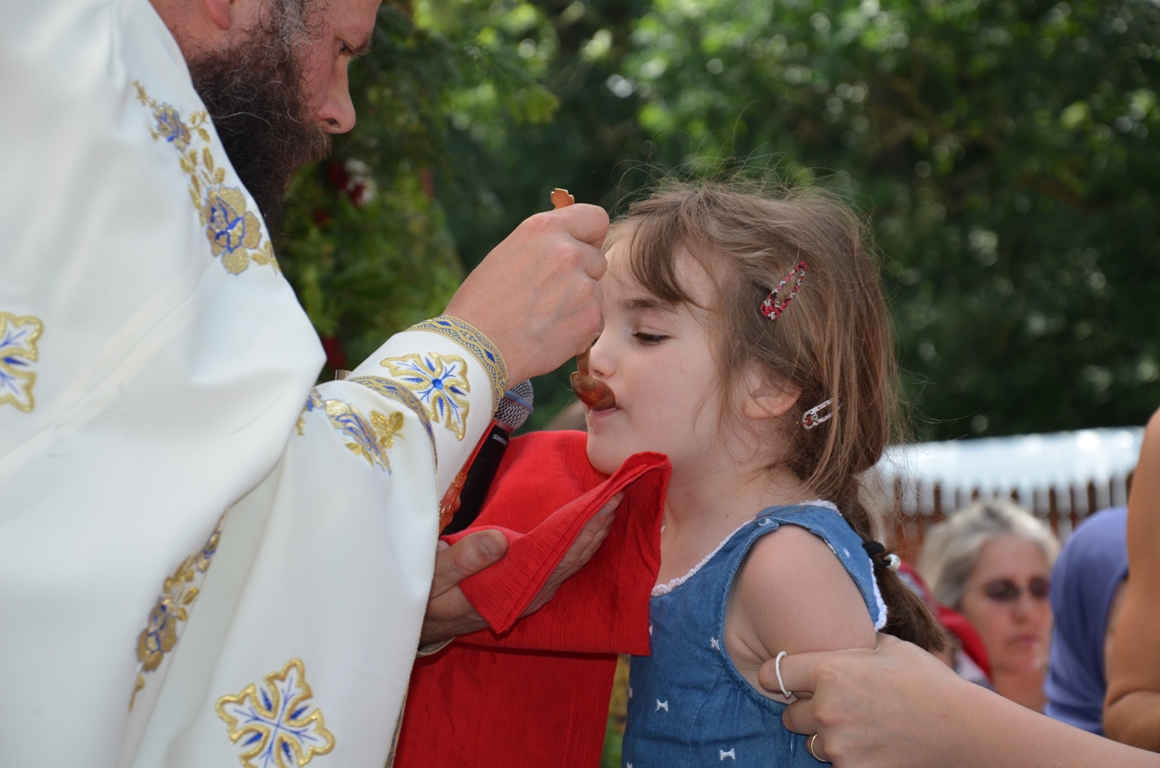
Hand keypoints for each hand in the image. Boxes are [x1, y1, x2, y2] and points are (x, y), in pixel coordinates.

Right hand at [418, 494, 622, 645]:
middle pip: (575, 557)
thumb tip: (500, 541)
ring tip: (611, 504)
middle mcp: (532, 594)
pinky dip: (578, 541)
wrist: (423, 624)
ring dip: (593, 533)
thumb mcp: (434, 577)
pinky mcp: (528, 587)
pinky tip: (587, 526)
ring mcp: (532, 591)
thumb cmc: (427, 597)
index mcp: (515, 591)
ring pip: (572, 561)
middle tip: (619, 494)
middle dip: (598, 526)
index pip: (561, 557)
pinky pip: (561, 562)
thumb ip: (464, 560)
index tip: (606, 504)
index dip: (585, 529)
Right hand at [444, 204, 609, 383]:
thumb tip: (572, 241)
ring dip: (580, 303)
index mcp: (544, 229)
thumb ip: (544, 244)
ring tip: (544, 317)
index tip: (580, 249)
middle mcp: (567, 251)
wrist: (475, 348)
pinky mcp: (590, 318)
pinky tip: (550, 334)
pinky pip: (594, 319)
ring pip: (596, 291)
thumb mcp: (508, 254)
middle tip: (551, 294)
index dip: (589, 237)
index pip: (595, 218)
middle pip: (598, 258)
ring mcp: (583, 286)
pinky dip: (579, 328)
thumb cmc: (482, 303)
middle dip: (583, 274)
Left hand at [765, 634, 968, 766]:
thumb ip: (852, 642)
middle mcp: (826, 709)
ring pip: (812, 742)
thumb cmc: (927, 682)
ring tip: (862, 726)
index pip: (773, 674)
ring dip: (827, 737)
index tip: (784, 681)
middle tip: (838, 707)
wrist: (962, 730)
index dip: (777, 676)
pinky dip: (848, 756)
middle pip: (790, 715)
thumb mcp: (888, 646)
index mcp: (829, 671)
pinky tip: (873, 744)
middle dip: (807, 711)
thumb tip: (837, 630)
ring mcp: (837, 744)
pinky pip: (834, 762)